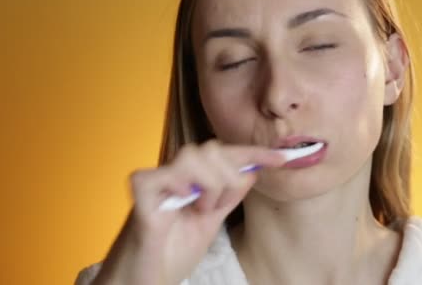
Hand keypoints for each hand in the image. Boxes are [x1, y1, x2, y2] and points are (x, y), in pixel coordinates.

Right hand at [93, 140, 283, 284]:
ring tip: (200, 211)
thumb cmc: (173, 251)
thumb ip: (229, 197)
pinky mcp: (139, 195)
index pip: (225, 154)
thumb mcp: (211, 222)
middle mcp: (175, 175)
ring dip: (208, 186)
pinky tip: (181, 202)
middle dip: (228, 178)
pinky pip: (159, 174)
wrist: (145, 279)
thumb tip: (252, 170)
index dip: (254, 153)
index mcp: (192, 179)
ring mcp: (156, 182)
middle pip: (211, 149)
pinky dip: (178, 186)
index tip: (282, 158)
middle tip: (216, 208)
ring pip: (193, 156)